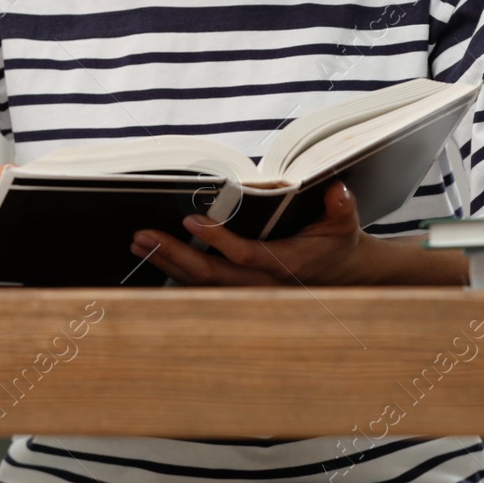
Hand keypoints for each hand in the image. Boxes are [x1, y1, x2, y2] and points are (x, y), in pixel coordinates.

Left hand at [131, 180, 380, 285]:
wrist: (340, 275)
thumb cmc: (336, 242)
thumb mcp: (344, 223)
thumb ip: (341, 206)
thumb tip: (337, 190)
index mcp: (286, 264)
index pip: (246, 256)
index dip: (218, 241)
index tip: (191, 221)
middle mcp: (262, 284)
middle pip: (211, 276)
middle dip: (174, 256)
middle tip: (144, 235)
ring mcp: (247, 292)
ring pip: (200, 285)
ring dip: (167, 263)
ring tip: (139, 242)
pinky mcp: (237, 291)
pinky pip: (201, 287)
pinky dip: (174, 273)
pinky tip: (151, 256)